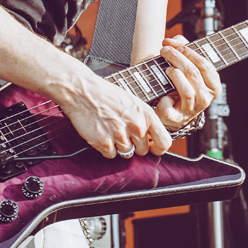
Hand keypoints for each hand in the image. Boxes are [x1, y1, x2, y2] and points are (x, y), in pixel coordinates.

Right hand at [56, 75, 171, 158]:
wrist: (83, 91)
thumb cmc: (106, 94)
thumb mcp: (133, 103)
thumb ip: (144, 120)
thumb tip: (150, 138)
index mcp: (147, 115)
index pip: (164, 142)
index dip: (158, 148)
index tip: (152, 148)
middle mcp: (136, 126)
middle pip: (143, 151)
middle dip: (134, 145)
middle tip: (122, 133)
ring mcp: (120, 136)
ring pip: (127, 154)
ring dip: (119, 146)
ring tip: (110, 131)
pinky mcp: (104, 143)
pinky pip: (111, 155)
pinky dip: (106, 149)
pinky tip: (102, 134)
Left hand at [152, 35, 220, 133]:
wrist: (173, 111)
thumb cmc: (182, 84)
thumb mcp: (187, 64)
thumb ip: (182, 47)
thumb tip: (170, 40)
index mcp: (214, 86)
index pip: (206, 66)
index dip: (190, 53)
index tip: (177, 46)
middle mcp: (206, 99)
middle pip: (193, 74)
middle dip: (177, 58)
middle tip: (164, 51)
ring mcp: (192, 110)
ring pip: (186, 90)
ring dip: (173, 75)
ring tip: (166, 69)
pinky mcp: (176, 118)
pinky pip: (169, 106)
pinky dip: (164, 99)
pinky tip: (163, 94)